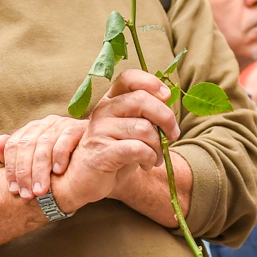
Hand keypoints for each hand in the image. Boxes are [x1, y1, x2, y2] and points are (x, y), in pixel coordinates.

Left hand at [0, 115, 86, 199]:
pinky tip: (59, 171)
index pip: (14, 145)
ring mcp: (62, 123)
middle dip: (25, 172)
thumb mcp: (40, 164)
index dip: (11, 168)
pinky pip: (66, 137)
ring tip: (41, 190)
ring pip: (44, 143)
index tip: (13, 190)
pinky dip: (60, 154)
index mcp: (31, 130)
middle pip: (27, 145)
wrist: (97, 161)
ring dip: (40, 169)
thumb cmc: (65, 165)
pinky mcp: (80, 127)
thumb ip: (17, 156)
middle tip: (27, 195)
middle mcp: (45, 124)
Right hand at [50, 70, 179, 214]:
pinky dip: (150, 158)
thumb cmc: (113, 152)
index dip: (151, 82)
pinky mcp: (102, 151)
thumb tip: (169, 105)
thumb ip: (146, 115)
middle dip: (166, 119)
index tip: (166, 97)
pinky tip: (146, 164)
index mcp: (110, 100)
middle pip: (142, 100)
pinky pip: (138, 149)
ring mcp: (99, 130)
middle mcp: (103, 110)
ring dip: (159, 146)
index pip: (129, 78)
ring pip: (144, 128)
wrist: (84, 179)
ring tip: (156, 157)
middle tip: (172, 135)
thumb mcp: (130, 129)